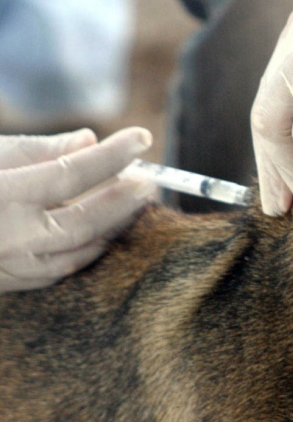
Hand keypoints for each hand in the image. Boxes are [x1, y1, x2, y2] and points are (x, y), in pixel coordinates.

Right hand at [0, 127, 156, 292]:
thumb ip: (37, 150)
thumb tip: (87, 140)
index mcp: (2, 198)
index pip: (74, 173)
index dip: (113, 154)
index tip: (141, 137)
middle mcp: (11, 238)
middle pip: (89, 220)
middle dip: (125, 198)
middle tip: (149, 177)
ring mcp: (12, 267)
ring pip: (83, 250)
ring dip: (114, 225)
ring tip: (134, 201)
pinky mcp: (10, 284)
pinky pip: (63, 269)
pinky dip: (89, 248)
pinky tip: (103, 230)